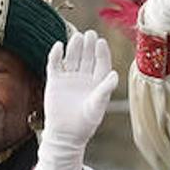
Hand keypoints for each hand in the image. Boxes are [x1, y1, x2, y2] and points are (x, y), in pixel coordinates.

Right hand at [43, 31, 118, 151]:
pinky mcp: (55, 81)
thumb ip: (104, 90)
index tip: (100, 42)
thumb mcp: (97, 107)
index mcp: (97, 82)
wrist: (65, 135)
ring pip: (72, 58)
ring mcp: (69, 78)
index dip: (101, 52)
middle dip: (88, 46)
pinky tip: (59, 46)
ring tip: (76, 37)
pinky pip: (55, 64)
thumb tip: (114, 74)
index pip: (101, 63)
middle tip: (89, 34)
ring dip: (74, 47)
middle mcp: (84, 78)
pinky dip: (56, 55)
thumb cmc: (85, 123)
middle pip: (86, 57)